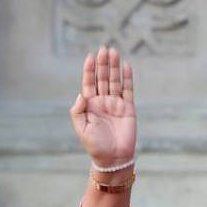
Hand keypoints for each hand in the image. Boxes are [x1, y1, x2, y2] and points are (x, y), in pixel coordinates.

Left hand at [70, 45, 135, 167]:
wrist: (113, 158)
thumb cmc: (94, 145)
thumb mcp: (81, 128)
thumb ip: (78, 110)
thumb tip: (81, 94)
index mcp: (89, 105)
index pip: (89, 83)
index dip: (89, 70)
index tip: (89, 57)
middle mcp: (102, 101)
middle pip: (103, 78)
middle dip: (103, 64)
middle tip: (103, 48)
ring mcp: (116, 103)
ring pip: (115, 81)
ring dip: (114, 67)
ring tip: (113, 52)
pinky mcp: (128, 108)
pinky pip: (128, 90)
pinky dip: (127, 78)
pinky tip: (126, 66)